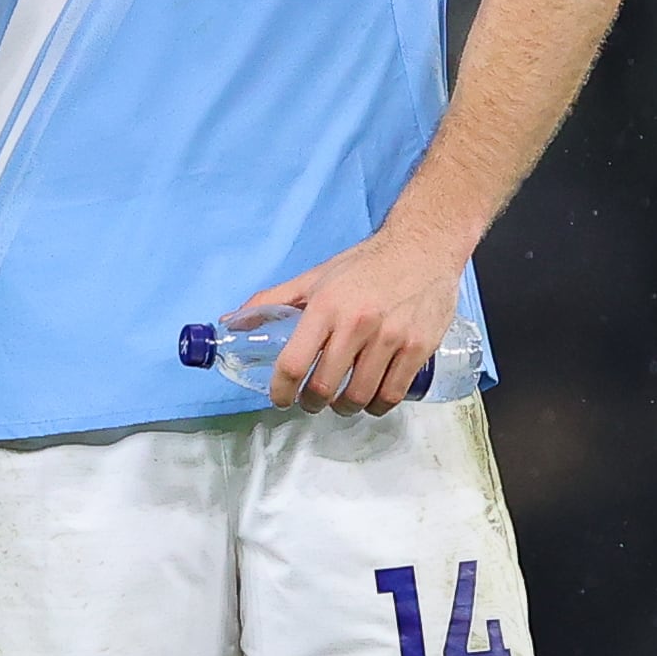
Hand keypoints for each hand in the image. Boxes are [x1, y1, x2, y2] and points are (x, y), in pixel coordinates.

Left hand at [240, 225, 467, 414]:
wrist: (423, 247)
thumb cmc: (365, 264)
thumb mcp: (315, 277)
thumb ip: (275, 301)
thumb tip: (233, 321)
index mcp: (326, 307)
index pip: (294, 363)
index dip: (281, 390)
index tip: (280, 398)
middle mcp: (357, 324)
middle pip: (325, 387)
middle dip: (311, 403)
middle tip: (311, 401)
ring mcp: (390, 338)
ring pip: (359, 396)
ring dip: (344, 408)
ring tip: (341, 402)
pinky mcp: (418, 348)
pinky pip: (392, 394)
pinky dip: (376, 405)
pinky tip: (371, 399)